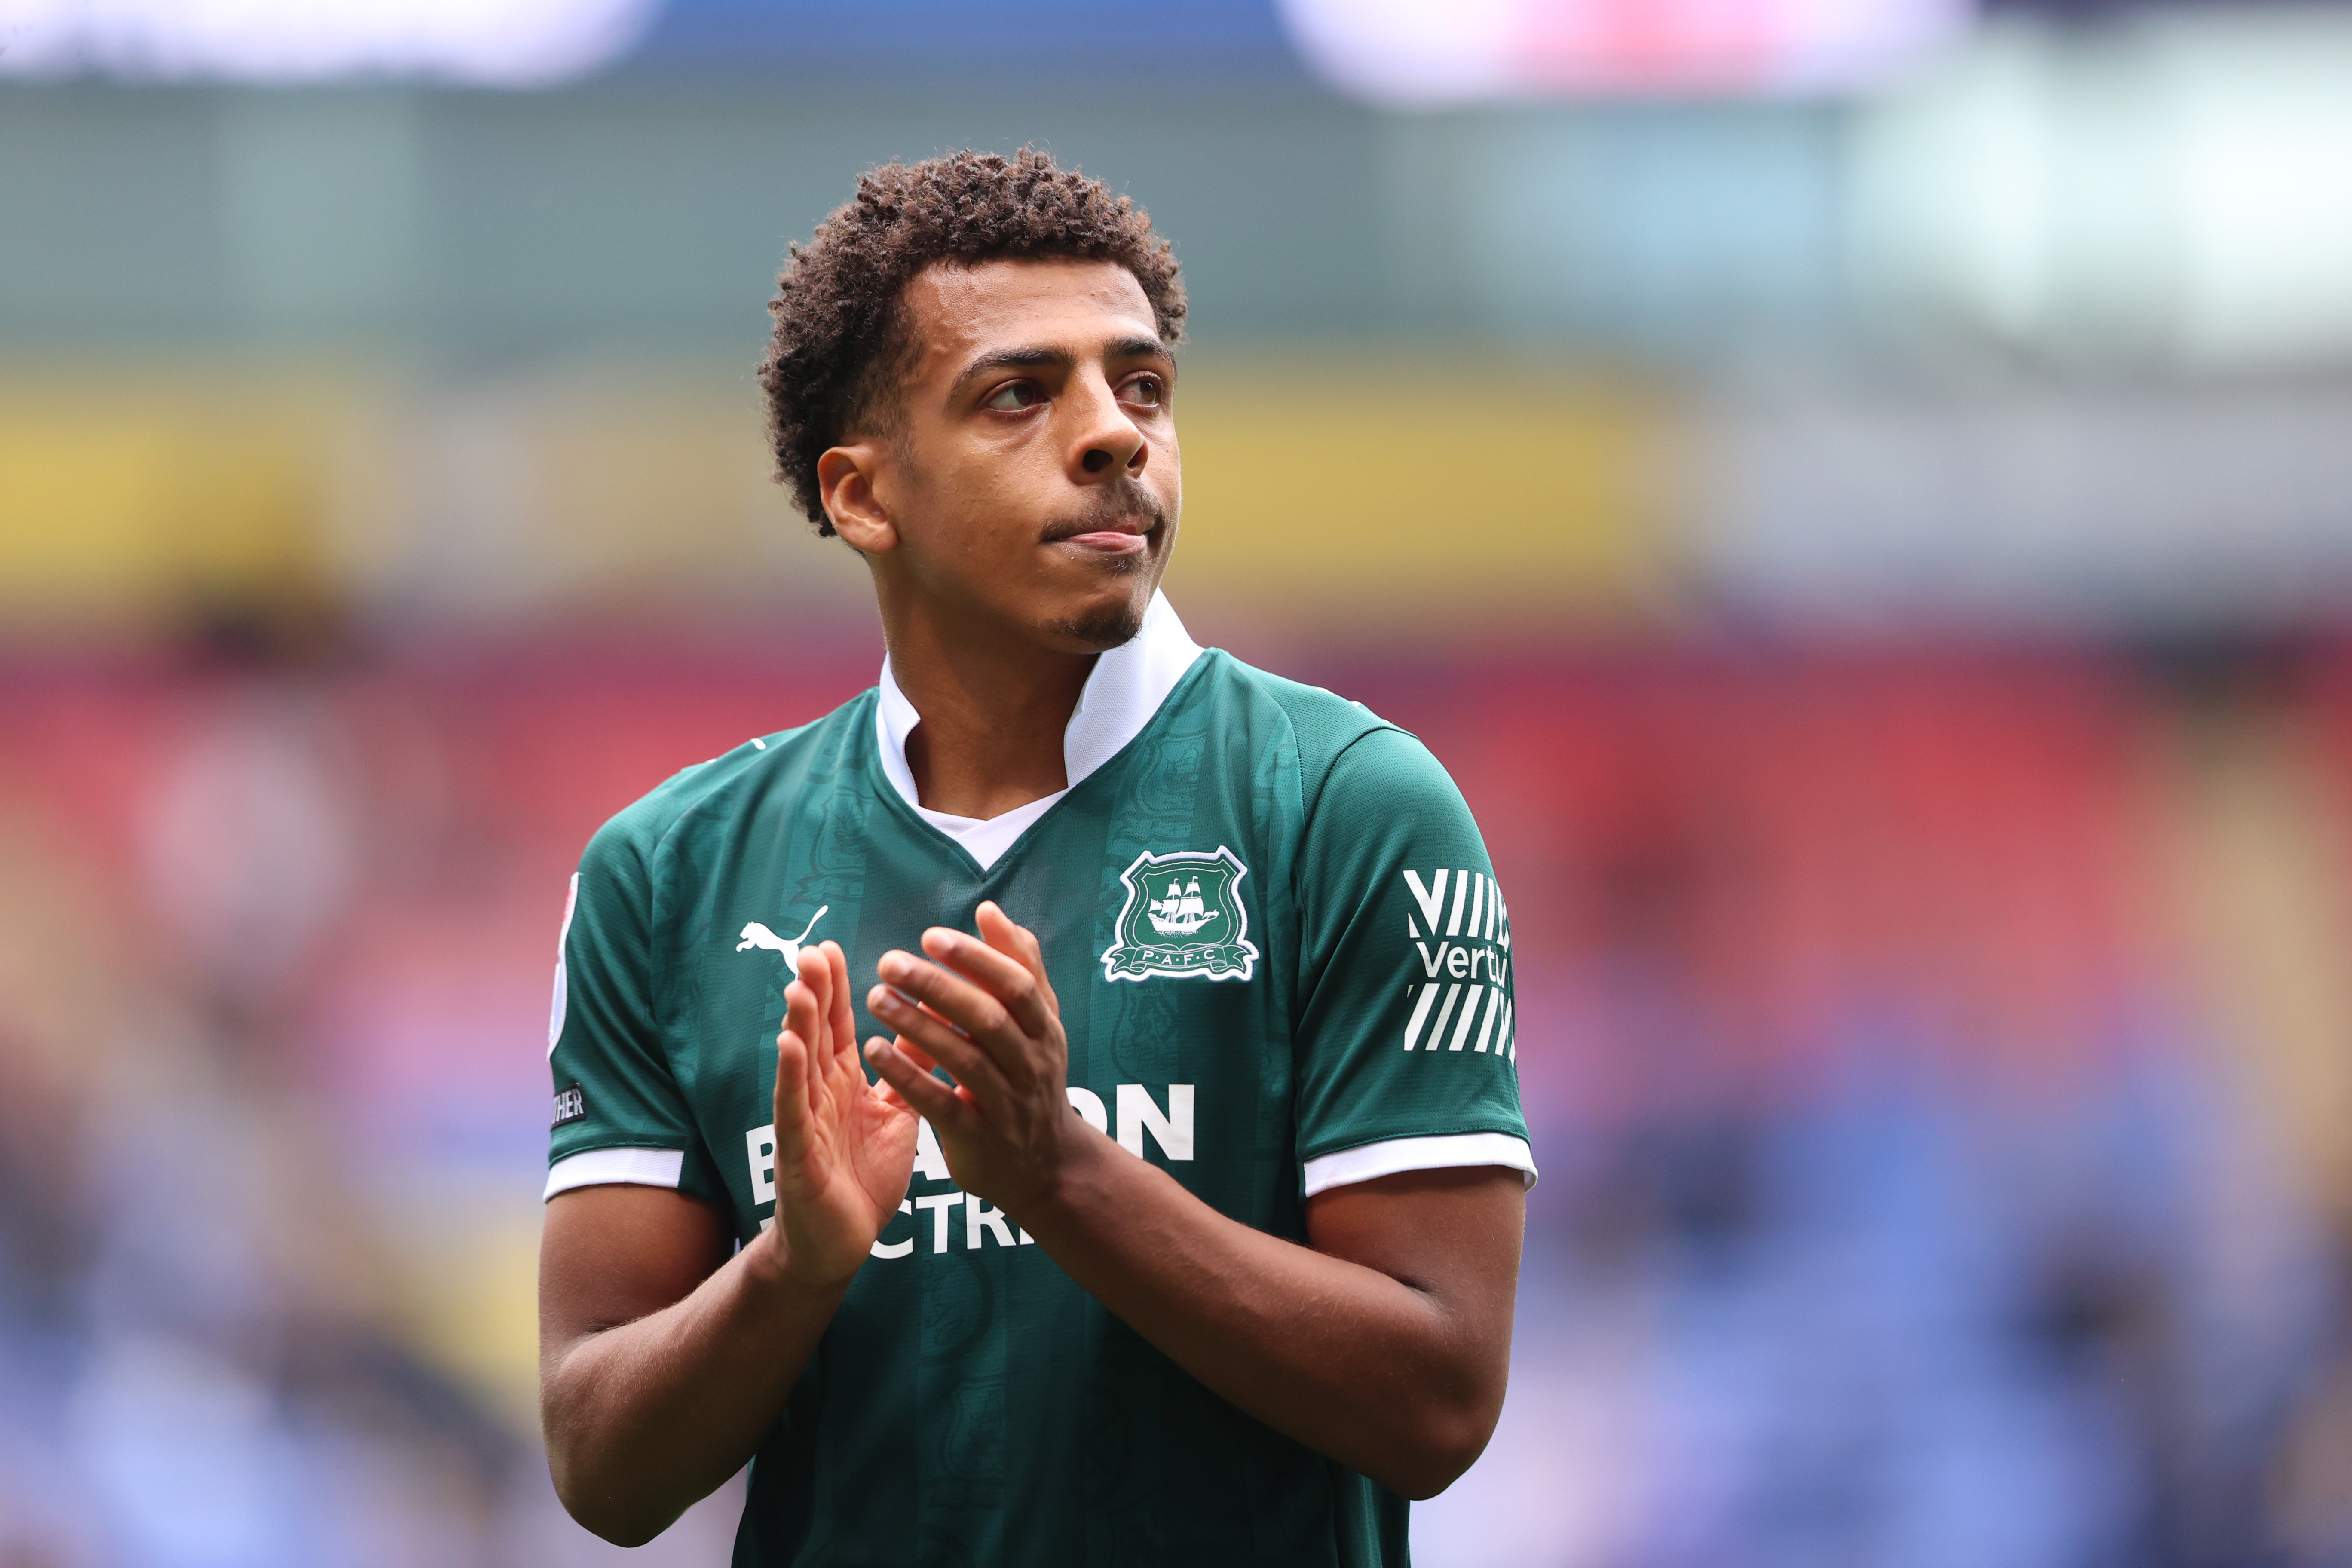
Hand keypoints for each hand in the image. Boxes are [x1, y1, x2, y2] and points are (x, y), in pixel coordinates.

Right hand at [759, 940, 918, 1289]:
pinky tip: (788, 1045)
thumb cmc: (865, 1175)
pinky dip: (790, 1076)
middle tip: (813, 950)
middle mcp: (820, 1094)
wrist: (844, 1240)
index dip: (835, 989)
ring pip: (800, 1064)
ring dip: (798, 1025)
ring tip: (799, 985)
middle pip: (816, 1035)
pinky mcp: (797, 1152)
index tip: (831, 947)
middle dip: (814, 993)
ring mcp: (805, 1121)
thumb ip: (904, 1071)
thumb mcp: (894, 1114)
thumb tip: (927, 1026)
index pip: (839, 1027)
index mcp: (844, 1083)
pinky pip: (793, 1109)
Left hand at [862, 902, 1092, 1216]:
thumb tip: (990, 910)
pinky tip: (875, 1051)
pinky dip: (909, 1077)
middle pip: (988, 1019)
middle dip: (938, 987)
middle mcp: (1031, 1064)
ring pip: (964, 1060)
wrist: (1046, 1167)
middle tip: (889, 962)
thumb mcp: (1039, 1024)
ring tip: (875, 998)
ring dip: (917, 1027)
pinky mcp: (978, 1139)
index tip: (930, 936)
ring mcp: (1007, 1104)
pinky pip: (942, 1105)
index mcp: (1045, 1030)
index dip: (976, 958)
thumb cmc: (1031, 1078)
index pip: (1017, 985)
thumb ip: (1019, 966)